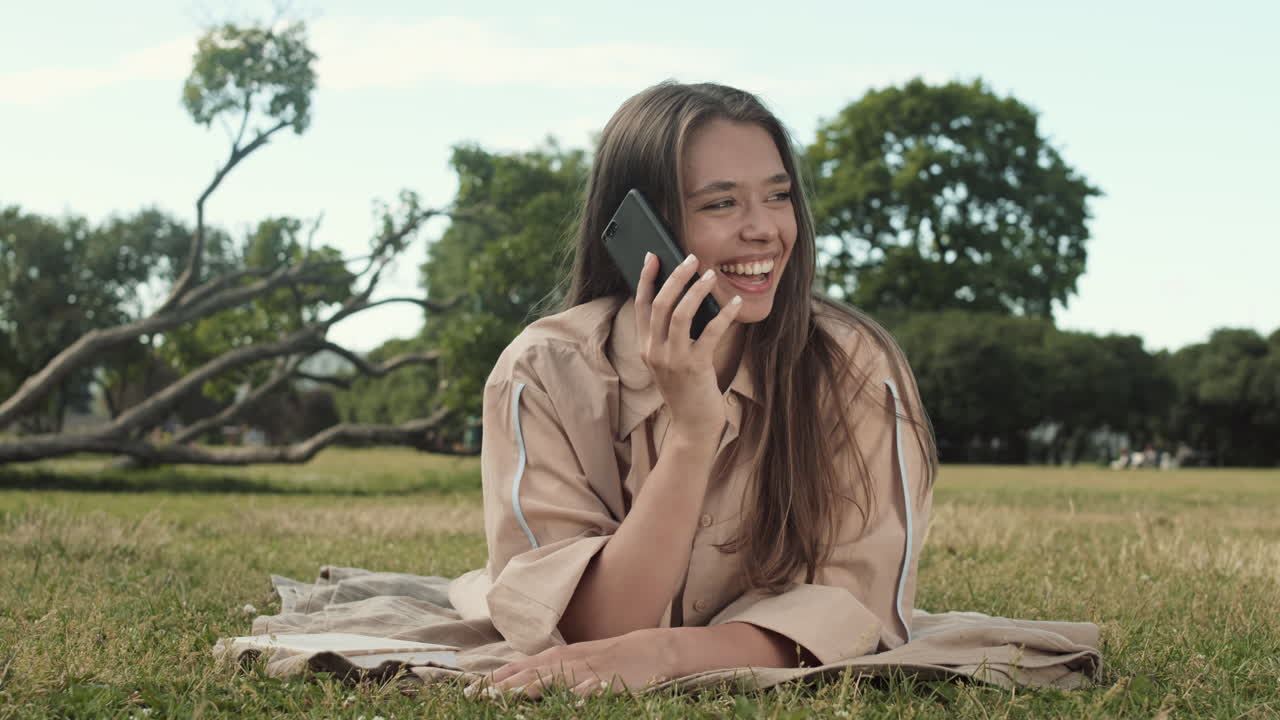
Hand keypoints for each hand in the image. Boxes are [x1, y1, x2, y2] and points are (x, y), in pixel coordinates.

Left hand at [465, 628, 674, 699]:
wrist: (649, 650)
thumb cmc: (607, 659)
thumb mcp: (573, 661)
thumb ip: (546, 670)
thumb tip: (515, 681)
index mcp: (557, 657)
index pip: (519, 667)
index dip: (495, 679)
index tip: (469, 691)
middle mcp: (567, 662)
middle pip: (530, 674)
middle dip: (503, 686)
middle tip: (477, 697)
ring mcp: (587, 671)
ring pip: (555, 679)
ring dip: (531, 687)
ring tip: (510, 697)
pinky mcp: (608, 680)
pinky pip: (593, 687)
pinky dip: (581, 693)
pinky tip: (571, 700)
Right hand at [635, 252, 742, 434]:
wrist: (693, 426)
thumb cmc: (687, 390)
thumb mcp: (671, 361)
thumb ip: (672, 335)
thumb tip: (690, 298)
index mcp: (646, 347)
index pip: (641, 305)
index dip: (646, 279)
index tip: (653, 256)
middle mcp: (654, 351)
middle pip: (660, 304)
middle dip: (675, 277)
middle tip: (692, 259)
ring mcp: (672, 360)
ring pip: (680, 313)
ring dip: (697, 290)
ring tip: (711, 275)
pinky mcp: (695, 367)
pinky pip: (710, 332)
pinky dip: (725, 314)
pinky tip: (736, 303)